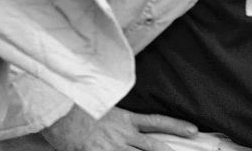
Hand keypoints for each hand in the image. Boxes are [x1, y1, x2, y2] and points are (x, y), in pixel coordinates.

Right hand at [41, 106, 198, 150]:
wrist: (58, 110)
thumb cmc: (77, 104)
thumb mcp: (102, 105)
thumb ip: (117, 116)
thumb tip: (129, 120)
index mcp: (125, 119)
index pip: (157, 122)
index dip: (176, 126)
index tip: (193, 130)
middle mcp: (122, 135)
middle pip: (153, 146)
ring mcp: (110, 147)